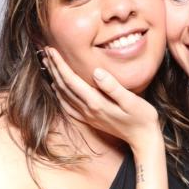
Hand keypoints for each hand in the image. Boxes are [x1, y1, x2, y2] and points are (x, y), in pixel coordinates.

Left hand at [43, 47, 160, 149]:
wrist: (143, 139)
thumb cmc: (142, 118)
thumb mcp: (132, 101)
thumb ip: (113, 87)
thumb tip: (96, 72)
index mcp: (96, 103)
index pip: (71, 80)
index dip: (60, 64)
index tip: (51, 49)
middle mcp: (88, 110)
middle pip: (63, 86)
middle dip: (54, 68)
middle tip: (46, 51)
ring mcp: (88, 116)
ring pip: (63, 96)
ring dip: (54, 79)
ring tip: (48, 65)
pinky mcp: (90, 120)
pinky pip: (68, 107)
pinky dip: (59, 95)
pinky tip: (57, 89)